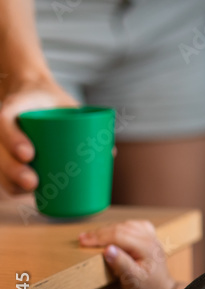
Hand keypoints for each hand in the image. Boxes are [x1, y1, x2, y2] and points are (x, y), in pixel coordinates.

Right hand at [0, 75, 76, 195]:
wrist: (36, 95)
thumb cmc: (55, 102)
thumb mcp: (68, 104)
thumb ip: (87, 124)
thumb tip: (110, 153)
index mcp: (14, 108)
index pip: (4, 122)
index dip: (13, 140)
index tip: (29, 154)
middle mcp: (5, 126)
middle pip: (0, 151)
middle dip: (15, 170)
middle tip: (34, 183)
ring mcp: (4, 141)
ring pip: (1, 164)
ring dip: (13, 181)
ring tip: (32, 190)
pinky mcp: (9, 154)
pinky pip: (4, 173)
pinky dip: (13, 185)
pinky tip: (24, 192)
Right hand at [79, 220, 185, 288]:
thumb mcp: (132, 281)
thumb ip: (121, 264)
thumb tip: (107, 249)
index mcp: (146, 247)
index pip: (119, 235)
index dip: (99, 237)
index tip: (82, 241)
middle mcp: (150, 239)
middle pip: (122, 228)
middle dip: (100, 233)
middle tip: (82, 238)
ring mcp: (151, 238)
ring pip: (127, 225)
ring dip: (108, 229)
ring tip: (92, 236)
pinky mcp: (150, 240)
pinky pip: (134, 227)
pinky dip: (120, 227)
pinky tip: (112, 231)